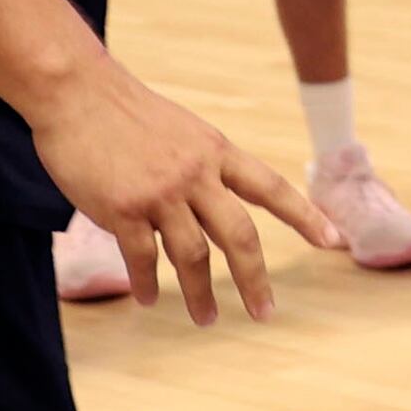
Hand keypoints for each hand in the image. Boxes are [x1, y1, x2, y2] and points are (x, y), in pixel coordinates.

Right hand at [28, 62, 336, 323]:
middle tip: (264, 312)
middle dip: (254, 279)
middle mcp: (196, 175)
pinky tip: (149, 298)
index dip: (305, 217)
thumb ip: (204, 167)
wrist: (77, 91)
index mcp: (217, 152)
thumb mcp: (184, 132)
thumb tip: (216, 206)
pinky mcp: (121, 208)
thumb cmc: (126, 113)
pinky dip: (147, 283)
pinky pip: (143, 258)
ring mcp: (159, 193)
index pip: (272, 189)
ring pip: (191, 256)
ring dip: (199, 294)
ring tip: (206, 318)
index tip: (333, 241)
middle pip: (239, 237)